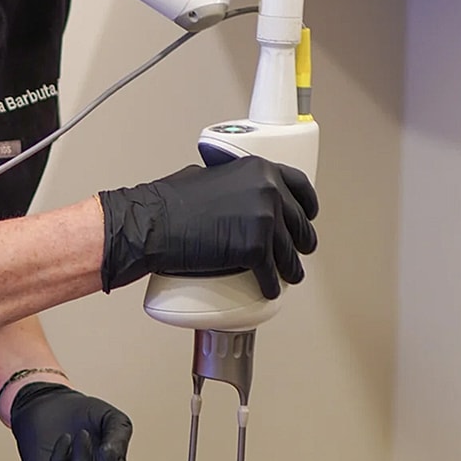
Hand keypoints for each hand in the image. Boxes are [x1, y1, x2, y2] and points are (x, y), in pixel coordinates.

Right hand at [98, 155, 318, 297]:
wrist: (152, 224)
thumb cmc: (168, 202)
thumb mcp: (208, 176)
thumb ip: (233, 183)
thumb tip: (239, 197)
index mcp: (260, 170)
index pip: (300, 187)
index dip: (306, 205)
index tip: (307, 216)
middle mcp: (269, 191)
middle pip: (298, 224)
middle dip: (299, 241)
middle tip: (295, 251)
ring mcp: (264, 220)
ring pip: (289, 254)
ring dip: (290, 269)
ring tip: (286, 277)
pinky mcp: (255, 249)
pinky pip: (271, 275)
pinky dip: (270, 287)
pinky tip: (269, 290)